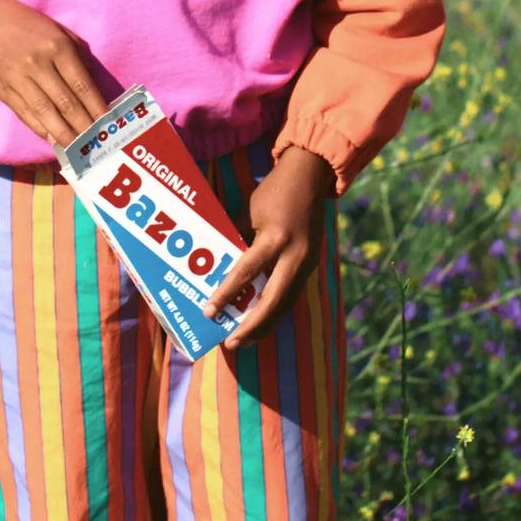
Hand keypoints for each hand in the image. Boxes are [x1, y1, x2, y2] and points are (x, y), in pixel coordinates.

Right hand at [0, 0, 110, 147]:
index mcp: (57, 47)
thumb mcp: (62, 34)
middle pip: (65, 103)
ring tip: (78, 147)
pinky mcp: (3, 90)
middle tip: (96, 142)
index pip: (81, 85)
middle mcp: (37, 63)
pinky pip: (26, 115)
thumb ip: (80, 60)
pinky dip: (41, 130)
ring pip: (45, 113)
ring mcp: (18, 78)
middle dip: (82, 126)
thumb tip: (93, 95)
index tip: (106, 124)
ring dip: (64, 134)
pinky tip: (54, 139)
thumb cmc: (34, 30)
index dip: (95, 107)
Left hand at [211, 144, 333, 349]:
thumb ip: (235, 240)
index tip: (209, 312)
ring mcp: (307, 263)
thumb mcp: (247, 212)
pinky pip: (292, 296)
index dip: (225, 294)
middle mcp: (295, 256)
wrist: (311, 177)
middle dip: (252, 327)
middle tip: (231, 343)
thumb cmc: (273, 191)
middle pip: (273, 302)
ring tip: (244, 341)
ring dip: (265, 325)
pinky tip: (260, 323)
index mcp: (276, 238)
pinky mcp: (311, 266)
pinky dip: (275, 312)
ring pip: (286, 304)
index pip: (246, 273)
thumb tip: (216, 268)